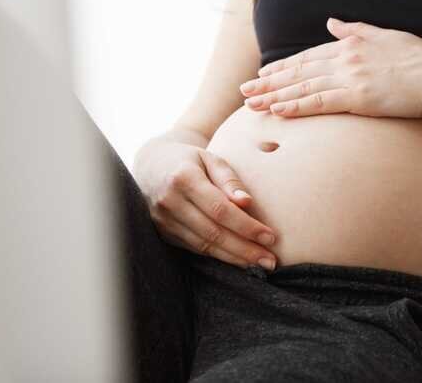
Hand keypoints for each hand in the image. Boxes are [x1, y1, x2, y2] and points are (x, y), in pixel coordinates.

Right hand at [137, 142, 277, 269]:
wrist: (151, 165)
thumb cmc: (189, 160)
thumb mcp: (211, 158)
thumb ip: (229, 179)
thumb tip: (247, 203)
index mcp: (183, 178)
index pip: (220, 209)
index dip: (246, 226)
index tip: (270, 236)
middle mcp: (170, 202)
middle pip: (213, 233)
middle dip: (245, 249)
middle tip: (270, 260)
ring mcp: (163, 221)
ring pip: (204, 246)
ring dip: (234, 258)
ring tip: (260, 263)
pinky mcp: (163, 233)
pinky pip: (195, 248)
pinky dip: (219, 256)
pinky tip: (238, 259)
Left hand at [240, 18, 421, 118]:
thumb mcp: (387, 36)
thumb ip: (356, 30)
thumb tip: (332, 22)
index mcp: (352, 44)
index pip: (309, 56)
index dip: (283, 66)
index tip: (264, 74)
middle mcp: (346, 58)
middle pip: (298, 71)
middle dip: (269, 82)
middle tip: (244, 92)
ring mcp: (350, 77)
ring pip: (303, 87)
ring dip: (274, 97)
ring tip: (252, 105)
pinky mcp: (358, 98)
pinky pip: (319, 103)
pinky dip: (296, 107)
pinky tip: (278, 112)